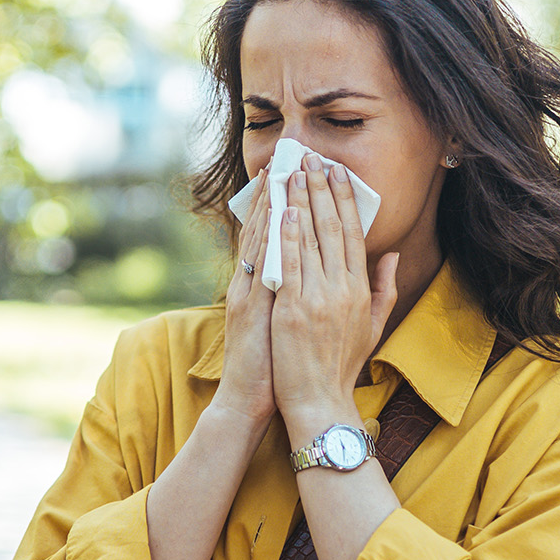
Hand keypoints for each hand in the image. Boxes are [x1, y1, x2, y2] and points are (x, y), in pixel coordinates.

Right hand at [213, 168, 276, 425]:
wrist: (248, 401)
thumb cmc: (273, 366)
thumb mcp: (285, 324)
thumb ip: (294, 295)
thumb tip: (313, 273)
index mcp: (261, 287)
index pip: (273, 237)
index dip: (283, 205)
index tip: (296, 174)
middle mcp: (250, 284)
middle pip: (262, 229)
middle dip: (275, 193)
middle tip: (287, 158)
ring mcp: (247, 293)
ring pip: (258, 240)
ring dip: (269, 205)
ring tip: (279, 172)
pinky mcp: (247, 307)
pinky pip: (258, 266)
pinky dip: (266, 238)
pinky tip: (277, 215)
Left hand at [271, 156, 399, 428]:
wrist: (320, 401)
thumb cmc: (343, 366)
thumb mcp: (373, 326)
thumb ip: (384, 287)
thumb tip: (392, 254)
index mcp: (360, 290)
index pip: (353, 234)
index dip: (345, 200)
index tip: (338, 173)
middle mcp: (341, 289)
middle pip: (332, 228)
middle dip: (321, 189)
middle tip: (312, 158)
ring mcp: (317, 298)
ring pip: (309, 240)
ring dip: (301, 202)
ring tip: (292, 172)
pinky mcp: (292, 309)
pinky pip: (289, 264)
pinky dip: (286, 236)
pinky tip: (283, 211)